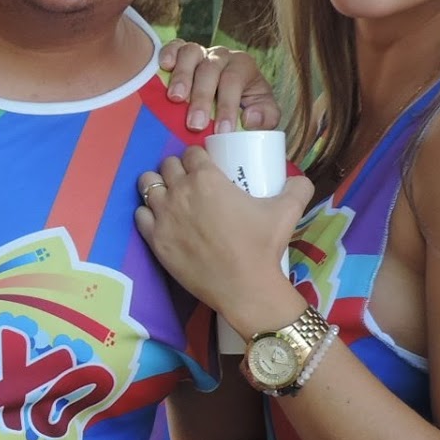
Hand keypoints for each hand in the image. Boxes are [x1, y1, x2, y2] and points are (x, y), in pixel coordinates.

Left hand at [137, 150, 310, 331]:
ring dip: (158, 185)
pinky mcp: (155, 240)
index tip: (203, 166)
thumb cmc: (263, 246)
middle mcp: (180, 191)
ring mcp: (163, 216)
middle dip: (177, 169)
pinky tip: (159, 217)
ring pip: (147, 184)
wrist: (245, 287)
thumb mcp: (288, 210)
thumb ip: (297, 187)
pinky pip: (139, 214)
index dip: (197, 156)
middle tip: (189, 181)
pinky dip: (148, 212)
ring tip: (170, 195)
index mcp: (206, 177)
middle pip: (167, 165)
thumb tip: (299, 178)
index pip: (191, 152)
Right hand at [157, 40, 280, 132]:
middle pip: (210, 69)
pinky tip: (164, 67)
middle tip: (195, 124)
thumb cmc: (244, 103)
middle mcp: (220, 55)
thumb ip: (265, 117)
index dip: (228, 105)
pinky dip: (168, 54)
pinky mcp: (180, 52)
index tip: (222, 131)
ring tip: (175, 99)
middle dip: (202, 98)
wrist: (229, 91)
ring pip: (190, 54)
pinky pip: (174, 46)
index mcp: (242, 66)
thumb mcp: (263, 111)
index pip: (234, 81)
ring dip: (182, 76)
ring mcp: (199, 52)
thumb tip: (249, 118)